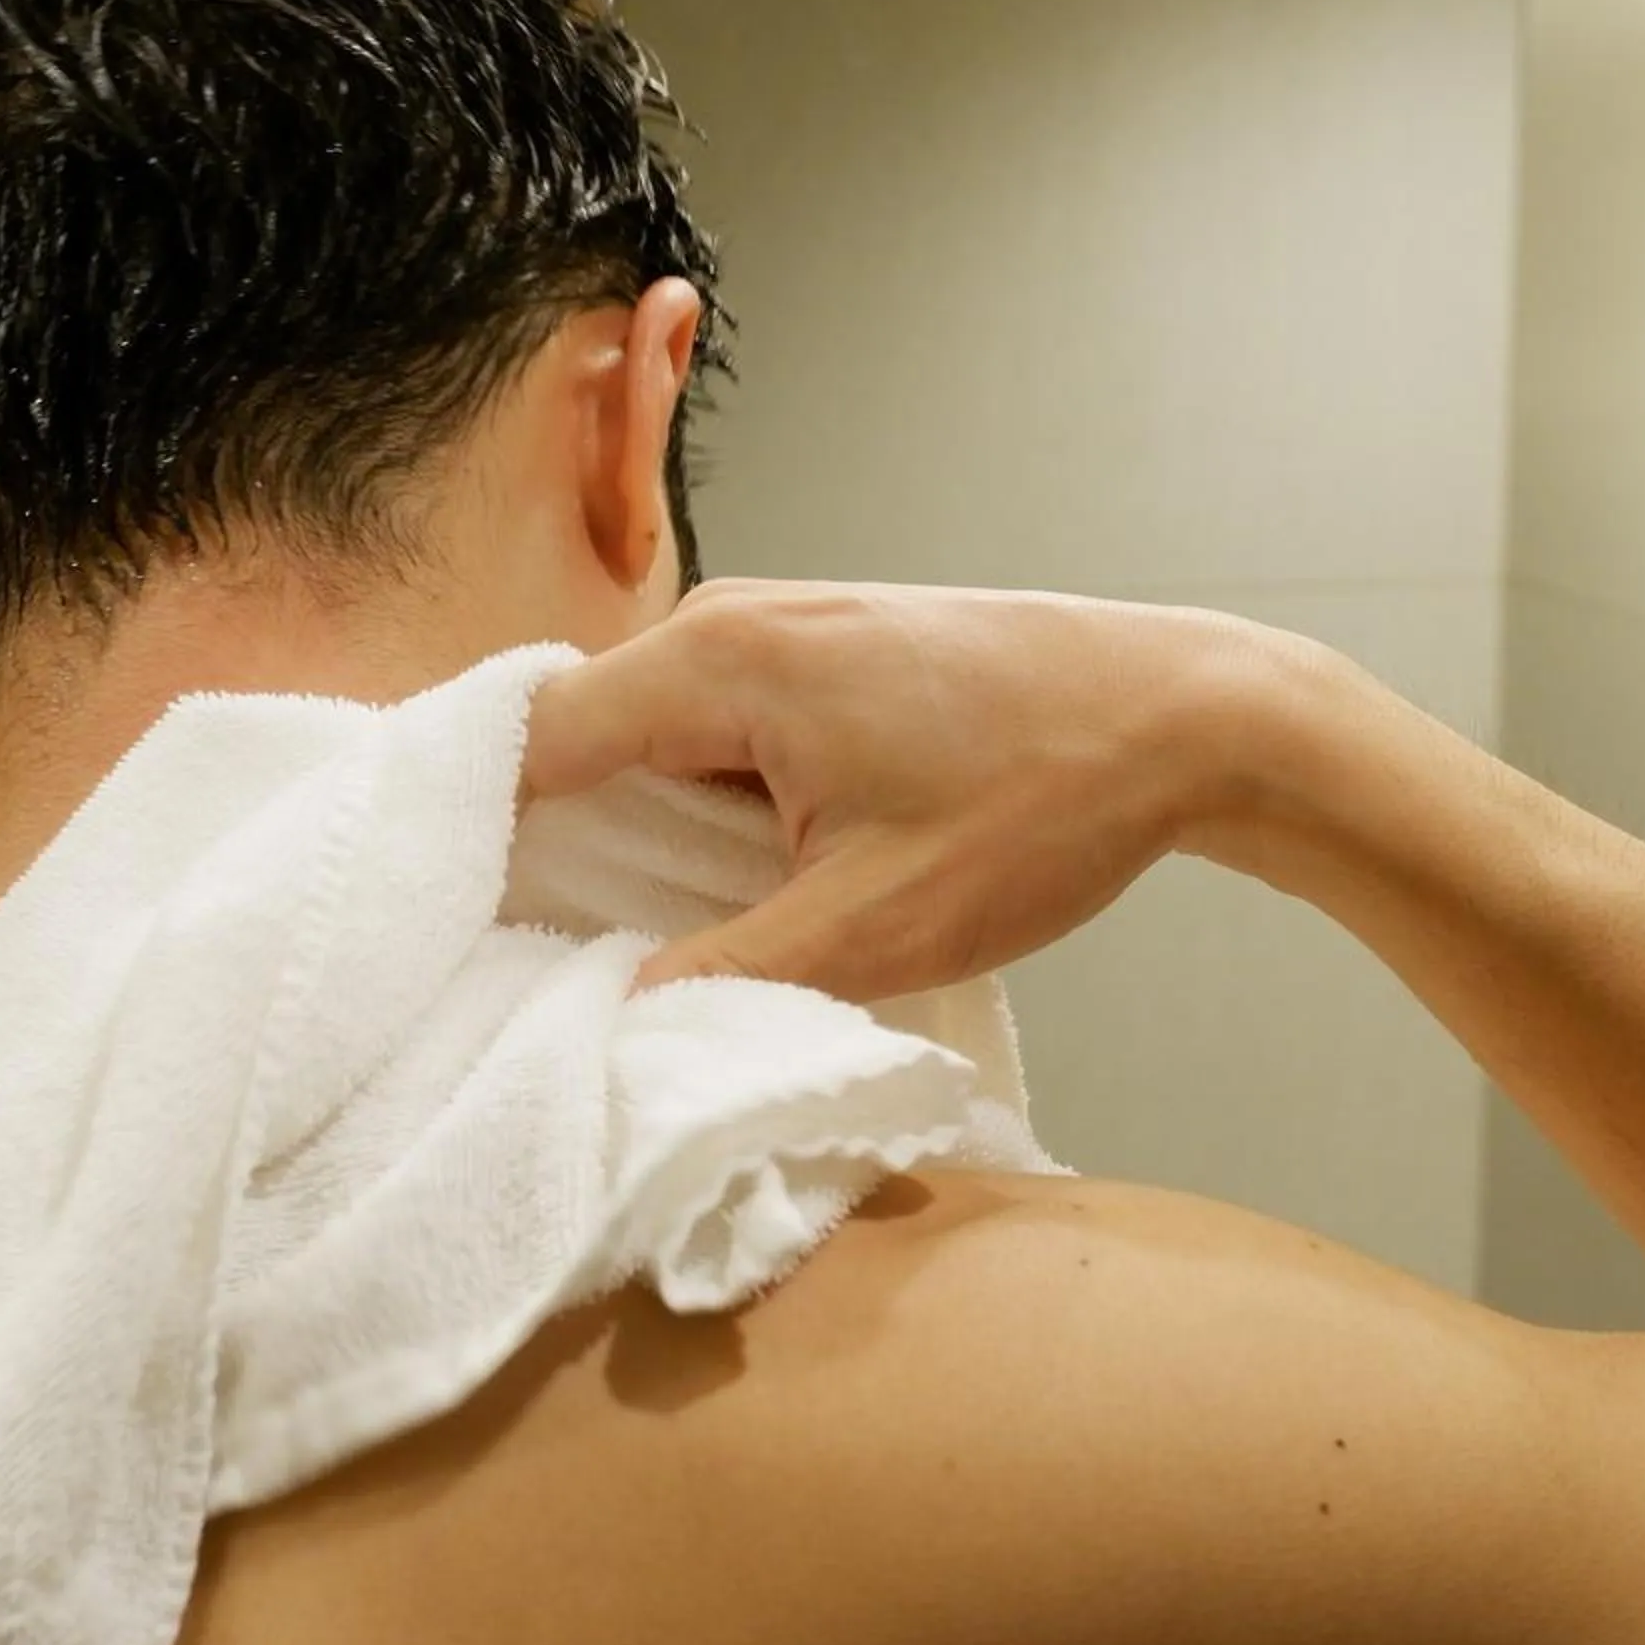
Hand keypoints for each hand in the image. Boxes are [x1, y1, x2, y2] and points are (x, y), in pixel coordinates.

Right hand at [522, 579, 1315, 1000]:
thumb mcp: (878, 926)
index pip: (528, 745)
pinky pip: (723, 733)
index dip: (477, 846)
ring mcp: (787, 627)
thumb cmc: (1049, 802)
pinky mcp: (833, 654)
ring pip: (657, 742)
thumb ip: (726, 976)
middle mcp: (734, 620)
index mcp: (718, 661)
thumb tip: (614, 1024)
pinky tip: (735, 890)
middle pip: (582, 742)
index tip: (450, 941)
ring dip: (643, 838)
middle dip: (557, 853)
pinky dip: (711, 810)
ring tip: (635, 944)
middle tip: (538, 969)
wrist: (1194, 716)